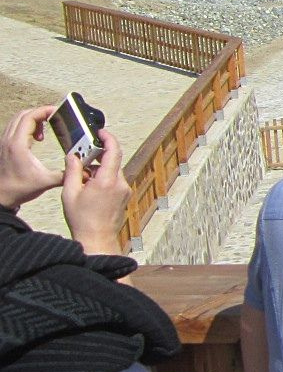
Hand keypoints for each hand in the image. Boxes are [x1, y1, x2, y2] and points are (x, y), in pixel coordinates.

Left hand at [0, 105, 65, 211]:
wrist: (2, 197)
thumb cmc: (19, 188)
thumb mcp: (45, 182)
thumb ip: (65, 174)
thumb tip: (83, 171)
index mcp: (18, 145)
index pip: (30, 117)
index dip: (44, 111)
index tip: (57, 111)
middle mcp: (9, 141)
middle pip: (23, 115)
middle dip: (40, 113)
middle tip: (54, 118)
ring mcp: (5, 143)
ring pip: (17, 120)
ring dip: (33, 119)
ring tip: (46, 129)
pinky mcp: (4, 147)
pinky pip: (14, 127)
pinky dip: (26, 126)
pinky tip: (36, 138)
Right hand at [61, 129, 128, 255]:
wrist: (97, 239)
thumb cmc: (82, 220)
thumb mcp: (70, 193)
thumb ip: (72, 171)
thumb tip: (74, 155)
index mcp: (107, 180)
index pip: (113, 151)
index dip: (108, 138)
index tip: (101, 132)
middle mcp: (120, 183)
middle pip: (112, 160)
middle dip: (97, 157)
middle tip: (81, 161)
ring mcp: (124, 190)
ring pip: (113, 171)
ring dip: (99, 170)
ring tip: (82, 181)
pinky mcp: (124, 196)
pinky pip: (115, 180)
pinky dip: (104, 178)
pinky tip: (90, 189)